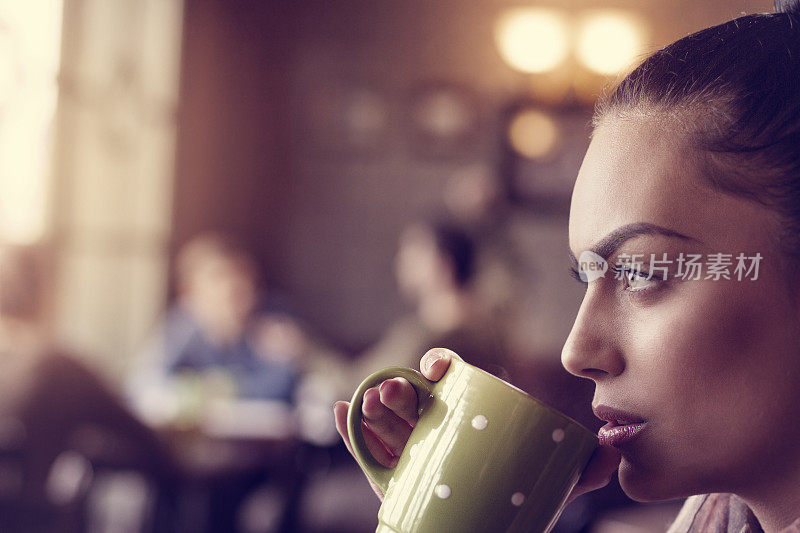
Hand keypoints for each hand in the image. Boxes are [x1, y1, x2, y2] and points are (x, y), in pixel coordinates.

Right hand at [333, 347, 621, 503]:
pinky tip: (340, 412)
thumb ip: (583, 470)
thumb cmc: (509, 508)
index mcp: (465, 417)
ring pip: (386, 423)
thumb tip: (614, 449)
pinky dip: (348, 430)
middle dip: (400, 389)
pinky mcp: (389, 477)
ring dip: (373, 406)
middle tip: (396, 391)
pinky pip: (364, 452)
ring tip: (370, 402)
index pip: (448, 379)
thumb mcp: (548, 488)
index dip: (439, 365)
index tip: (437, 366)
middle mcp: (433, 427)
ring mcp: (409, 451)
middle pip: (412, 400)